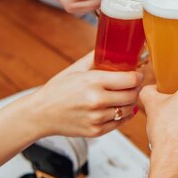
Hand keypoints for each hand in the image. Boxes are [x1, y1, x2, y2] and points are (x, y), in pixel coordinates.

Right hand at [25, 52, 141, 137]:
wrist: (41, 114)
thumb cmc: (57, 90)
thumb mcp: (75, 69)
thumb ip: (95, 57)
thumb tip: (110, 45)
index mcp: (93, 81)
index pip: (130, 79)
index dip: (137, 76)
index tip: (137, 74)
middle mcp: (97, 100)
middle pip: (132, 94)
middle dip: (136, 88)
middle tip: (134, 85)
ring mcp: (97, 118)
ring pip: (128, 109)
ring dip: (131, 102)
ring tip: (126, 96)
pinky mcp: (96, 131)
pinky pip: (120, 123)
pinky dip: (123, 115)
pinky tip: (119, 108)